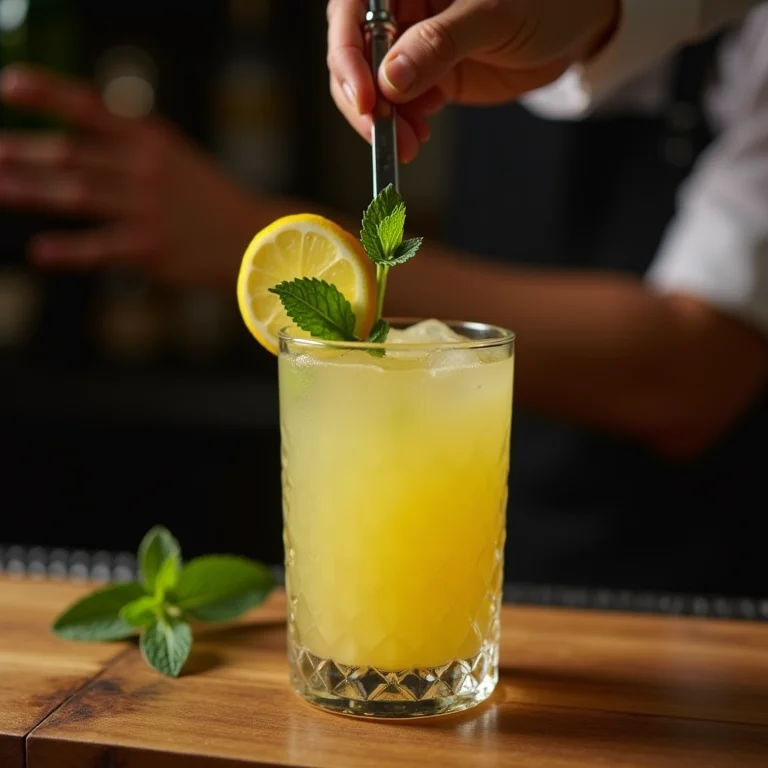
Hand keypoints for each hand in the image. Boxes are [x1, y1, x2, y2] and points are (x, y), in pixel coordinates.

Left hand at [0, 65, 258, 287]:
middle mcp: (145, 169)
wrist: (254, 238)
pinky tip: (39, 252)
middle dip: (25, 152)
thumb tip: (74, 136)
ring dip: (31, 190)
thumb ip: (127, 145)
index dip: (48, 95)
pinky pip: (100, 248)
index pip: (91, 109)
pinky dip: (68, 251)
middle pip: (73, 154)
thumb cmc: (209, 199)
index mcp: (151, 141)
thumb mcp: (174, 157)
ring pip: (78, 195)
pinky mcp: (150, 249)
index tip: (8, 85)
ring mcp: (146, 209)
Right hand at [327, 0, 619, 161]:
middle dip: (364, 98)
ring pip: (373, 86)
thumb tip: (392, 78)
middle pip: (353, 54)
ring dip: (382, 121)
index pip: (351, 12)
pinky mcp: (426, 77)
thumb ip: (441, 43)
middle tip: (384, 135)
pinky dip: (401, 126)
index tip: (367, 97)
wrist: (576, 28)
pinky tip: (417, 137)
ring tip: (407, 144)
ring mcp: (411, 44)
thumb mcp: (495, 14)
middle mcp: (400, 8)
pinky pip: (399, 106)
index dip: (349, 54)